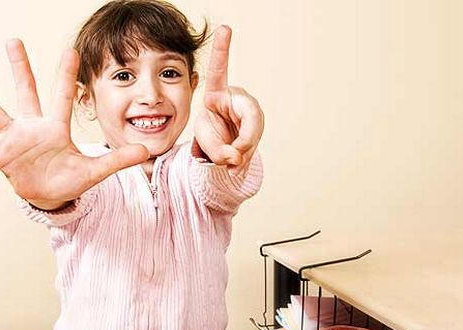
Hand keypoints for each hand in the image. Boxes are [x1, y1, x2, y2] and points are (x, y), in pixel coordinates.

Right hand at [0, 39, 148, 209]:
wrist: (50, 195)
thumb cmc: (70, 179)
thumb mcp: (95, 171)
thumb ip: (118, 160)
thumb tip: (146, 152)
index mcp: (55, 128)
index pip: (61, 96)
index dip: (66, 75)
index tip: (70, 49)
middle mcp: (33, 127)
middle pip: (26, 92)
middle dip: (20, 68)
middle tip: (13, 40)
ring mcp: (14, 140)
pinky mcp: (1, 156)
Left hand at [194, 25, 263, 174]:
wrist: (222, 148)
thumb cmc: (210, 133)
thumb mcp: (205, 140)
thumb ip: (216, 149)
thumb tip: (234, 157)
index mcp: (218, 92)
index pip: (220, 70)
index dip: (222, 50)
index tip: (224, 28)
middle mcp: (238, 99)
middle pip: (251, 115)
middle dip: (244, 139)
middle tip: (232, 155)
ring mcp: (251, 114)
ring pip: (254, 134)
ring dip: (241, 153)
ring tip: (229, 164)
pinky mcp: (257, 128)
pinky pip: (254, 145)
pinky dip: (244, 160)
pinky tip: (235, 168)